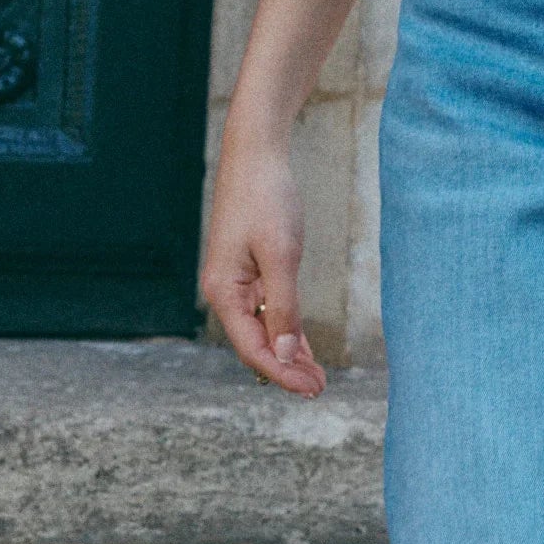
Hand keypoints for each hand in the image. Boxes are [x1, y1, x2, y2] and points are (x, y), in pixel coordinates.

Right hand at [199, 129, 327, 396]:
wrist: (257, 154)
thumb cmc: (267, 199)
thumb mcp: (281, 256)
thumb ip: (283, 308)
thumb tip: (284, 355)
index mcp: (223, 292)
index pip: (252, 348)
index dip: (281, 373)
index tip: (311, 389)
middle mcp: (224, 292)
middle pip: (256, 344)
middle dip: (287, 368)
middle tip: (320, 389)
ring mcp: (237, 282)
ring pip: (264, 329)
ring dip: (289, 353)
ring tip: (317, 376)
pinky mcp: (250, 270)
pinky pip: (268, 310)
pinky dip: (287, 329)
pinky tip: (303, 348)